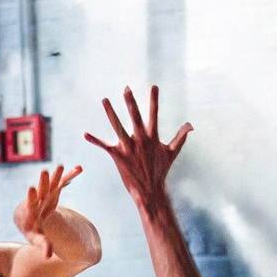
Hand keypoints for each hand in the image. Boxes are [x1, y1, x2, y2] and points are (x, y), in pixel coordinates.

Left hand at [12, 163, 82, 258]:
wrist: (27, 217)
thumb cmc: (32, 230)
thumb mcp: (36, 239)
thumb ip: (43, 245)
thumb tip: (48, 256)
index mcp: (31, 212)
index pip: (31, 204)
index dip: (31, 197)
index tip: (31, 188)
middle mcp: (38, 201)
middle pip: (41, 191)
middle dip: (43, 182)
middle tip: (44, 172)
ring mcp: (46, 195)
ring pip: (51, 184)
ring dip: (56, 176)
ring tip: (61, 166)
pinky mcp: (53, 192)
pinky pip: (61, 183)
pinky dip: (69, 177)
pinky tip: (78, 169)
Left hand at [83, 87, 191, 209]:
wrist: (150, 190)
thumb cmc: (160, 170)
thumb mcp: (172, 152)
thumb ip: (181, 137)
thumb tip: (191, 125)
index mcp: (152, 137)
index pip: (154, 114)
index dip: (154, 100)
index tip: (154, 86)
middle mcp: (140, 140)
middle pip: (135, 116)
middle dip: (130, 101)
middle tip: (126, 88)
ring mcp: (128, 147)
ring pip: (117, 126)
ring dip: (110, 113)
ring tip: (104, 100)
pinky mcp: (118, 156)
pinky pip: (104, 146)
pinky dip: (94, 140)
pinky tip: (85, 134)